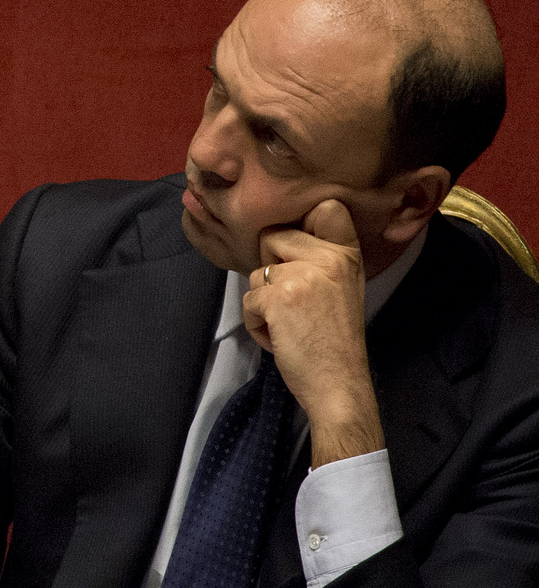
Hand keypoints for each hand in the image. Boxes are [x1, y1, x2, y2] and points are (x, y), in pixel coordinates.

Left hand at [244, 198, 383, 466]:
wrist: (339, 386)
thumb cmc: (335, 341)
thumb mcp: (342, 288)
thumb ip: (321, 258)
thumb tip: (279, 233)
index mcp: (346, 256)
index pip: (327, 208)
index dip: (305, 223)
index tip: (306, 248)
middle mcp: (327, 258)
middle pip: (272, 237)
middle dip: (273, 269)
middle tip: (297, 304)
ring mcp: (301, 276)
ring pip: (256, 271)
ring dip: (264, 301)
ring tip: (291, 325)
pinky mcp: (277, 297)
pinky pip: (248, 299)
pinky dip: (256, 323)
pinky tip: (281, 338)